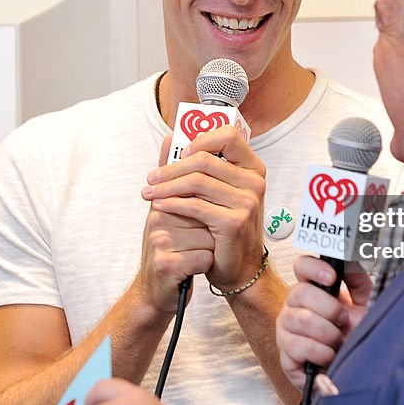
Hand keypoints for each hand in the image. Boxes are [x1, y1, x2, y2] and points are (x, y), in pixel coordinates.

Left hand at [142, 125, 266, 291]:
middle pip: (204, 160)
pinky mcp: (234, 222)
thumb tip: (169, 137)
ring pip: (196, 181)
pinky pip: (194, 205)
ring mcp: (247, 202)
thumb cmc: (224, 228)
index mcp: (252, 169)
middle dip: (171, 169)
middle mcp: (254, 182)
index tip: (179, 153)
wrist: (238, 267)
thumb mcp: (215, 193)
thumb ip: (194, 166)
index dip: (201, 139)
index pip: (229, 136)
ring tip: (149, 193)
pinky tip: (160, 206)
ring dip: (166, 187)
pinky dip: (172, 204)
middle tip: (151, 178)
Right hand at [276, 256, 371, 390]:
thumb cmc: (357, 337)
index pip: (302, 266)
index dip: (314, 268)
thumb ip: (357, 280)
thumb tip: (349, 258)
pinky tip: (330, 356)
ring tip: (338, 341)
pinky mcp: (285, 356)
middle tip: (342, 320)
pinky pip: (299, 346)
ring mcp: (286, 331)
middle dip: (330, 309)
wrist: (354, 372)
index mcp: (312, 290)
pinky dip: (322, 353)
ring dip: (328, 333)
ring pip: (300, 319)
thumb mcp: (365, 305)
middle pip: (300, 292)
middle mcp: (294, 306)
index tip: (332, 278)